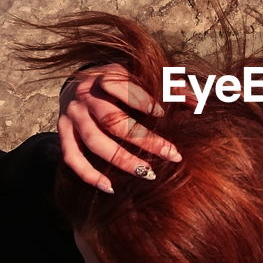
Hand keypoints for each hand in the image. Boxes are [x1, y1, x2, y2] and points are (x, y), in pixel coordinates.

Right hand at [58, 63, 187, 192]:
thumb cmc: (118, 81)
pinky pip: (72, 158)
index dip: (140, 100)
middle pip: (112, 120)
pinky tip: (110, 187)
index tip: (164, 114)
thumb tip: (199, 102)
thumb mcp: (139, 76)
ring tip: (148, 174)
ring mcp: (72, 116)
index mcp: (104, 76)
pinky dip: (89, 174)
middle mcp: (85, 96)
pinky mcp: (63, 133)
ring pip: (94, 141)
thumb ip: (169, 86)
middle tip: (172, 154)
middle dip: (143, 139)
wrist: (78, 83)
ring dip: (121, 160)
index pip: (119, 87)